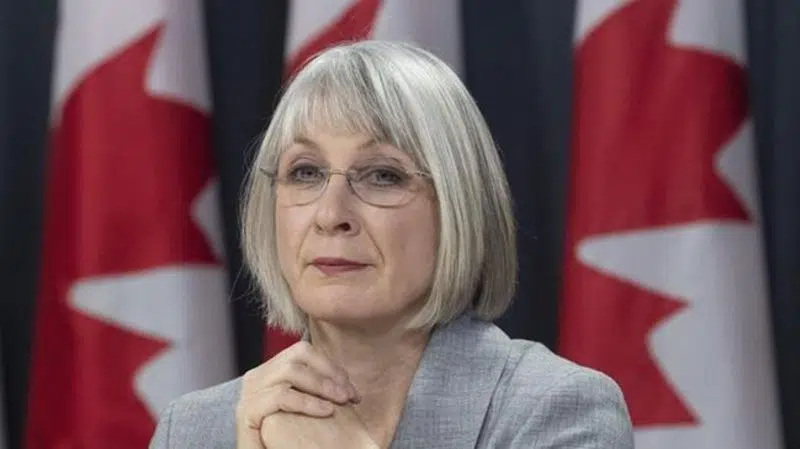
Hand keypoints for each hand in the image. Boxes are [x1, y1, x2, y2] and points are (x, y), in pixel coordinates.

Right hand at [235, 341, 359, 447]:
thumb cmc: (284, 438)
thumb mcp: (301, 408)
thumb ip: (314, 390)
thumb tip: (345, 382)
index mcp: (270, 371)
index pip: (303, 351)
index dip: (330, 365)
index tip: (351, 388)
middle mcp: (257, 376)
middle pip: (298, 354)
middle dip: (329, 372)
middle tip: (349, 394)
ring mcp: (249, 392)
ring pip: (290, 372)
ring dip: (322, 384)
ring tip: (341, 400)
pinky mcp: (247, 411)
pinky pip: (280, 396)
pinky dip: (307, 401)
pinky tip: (326, 411)